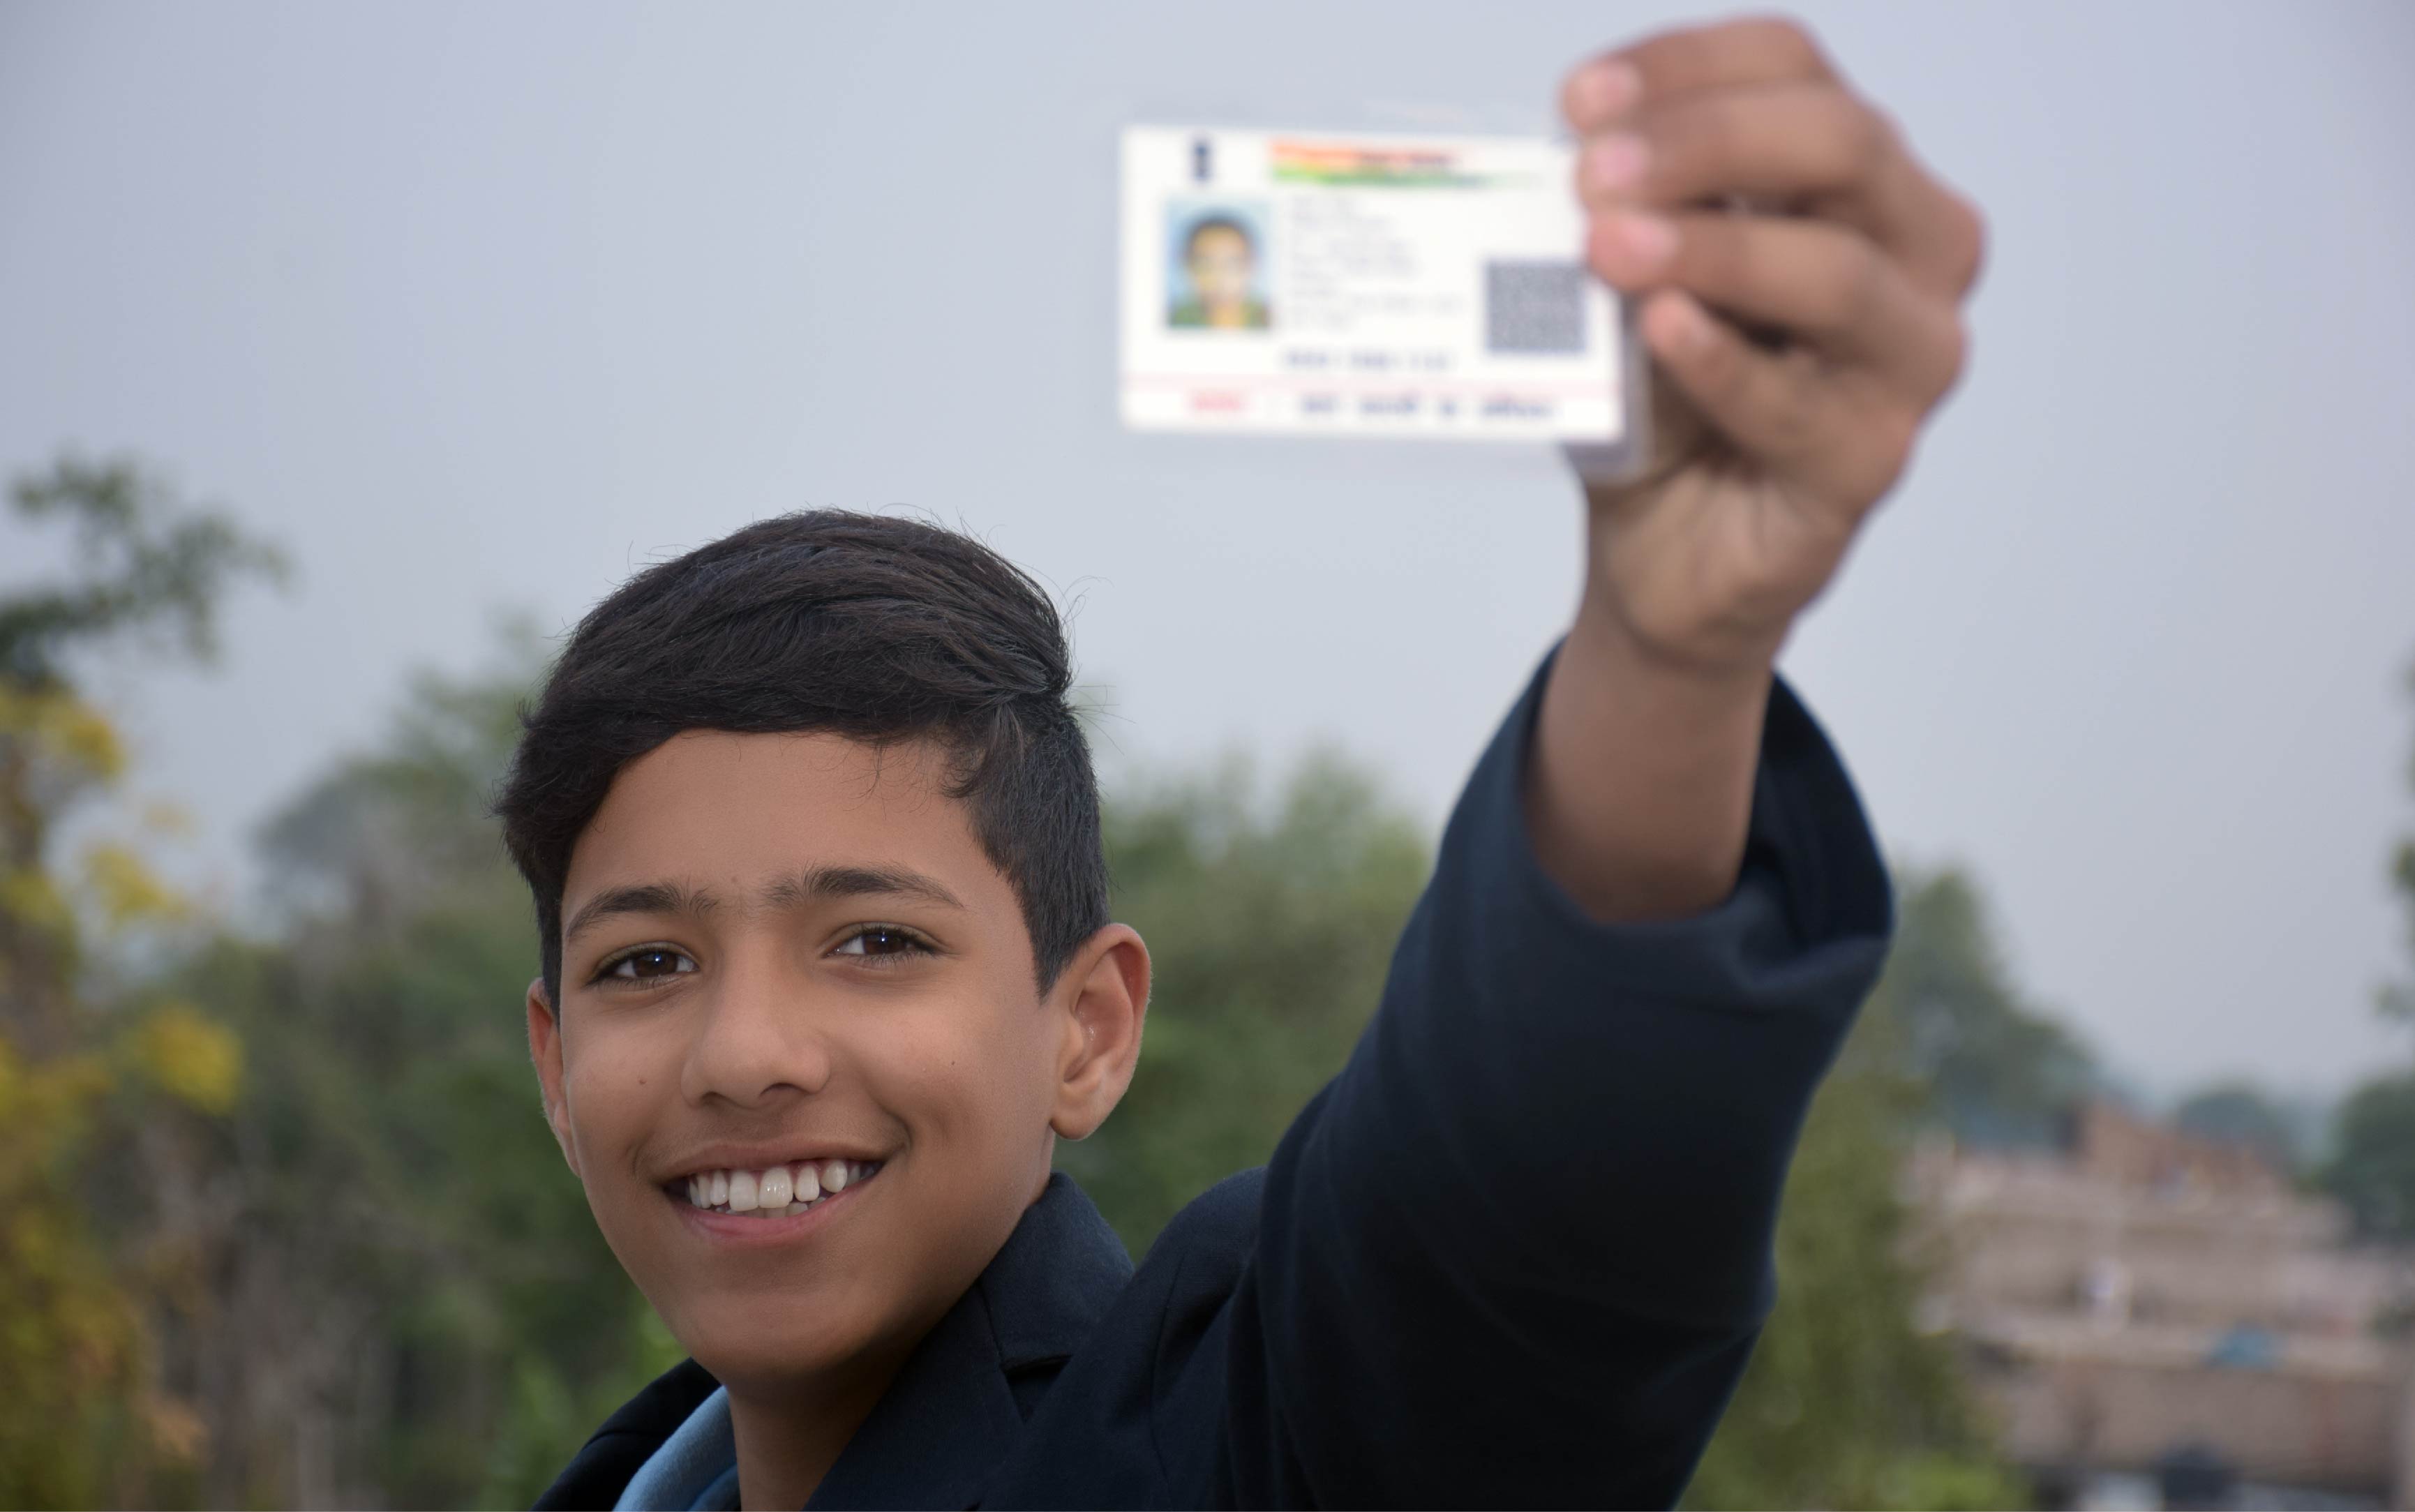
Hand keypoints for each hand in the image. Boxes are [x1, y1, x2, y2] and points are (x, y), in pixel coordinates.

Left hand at [1527, 18, 1981, 919]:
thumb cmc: (1662, 399)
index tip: (1579, 101)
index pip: (1796, 71)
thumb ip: (1626, 217)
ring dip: (1714, 250)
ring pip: (1837, 274)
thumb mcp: (1631, 280)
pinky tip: (1662, 329)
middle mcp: (1915, 255)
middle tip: (1595, 173)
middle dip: (1707, 143)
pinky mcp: (1868, 461)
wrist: (1661, 551)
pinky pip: (1797, 404)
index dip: (1689, 66)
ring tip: (1609, 246)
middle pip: (1842, 145)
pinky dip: (1723, 360)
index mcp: (1862, 179)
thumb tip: (1577, 162)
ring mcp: (1907, 362)